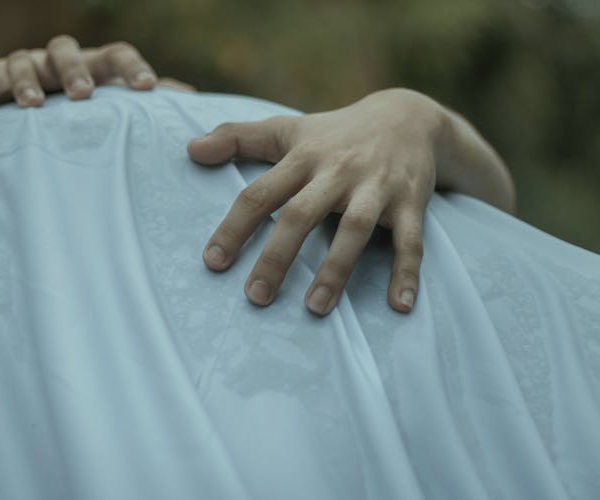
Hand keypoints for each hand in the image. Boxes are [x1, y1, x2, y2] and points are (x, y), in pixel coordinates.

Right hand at [0, 35, 193, 112]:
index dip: (132, 67)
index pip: (116, 54)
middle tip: (84, 95)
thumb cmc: (91, 117)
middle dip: (74, 70)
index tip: (147, 89)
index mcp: (95, 65)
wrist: (41, 120)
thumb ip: (149, 106)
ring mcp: (26, 67)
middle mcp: (60, 60)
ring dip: (26, 81)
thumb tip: (191, 105)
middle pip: (65, 49)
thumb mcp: (119, 111)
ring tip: (34, 106)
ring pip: (22, 62)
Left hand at [187, 88, 446, 315]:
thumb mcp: (286, 129)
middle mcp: (337, 172)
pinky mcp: (411, 201)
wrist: (407, 117)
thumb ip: (237, 138)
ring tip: (315, 308)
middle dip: (277, 257)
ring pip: (354, 230)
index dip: (234, 228)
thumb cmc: (334, 133)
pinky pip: (412, 240)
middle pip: (301, 215)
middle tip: (256, 297)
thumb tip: (189, 149)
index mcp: (303, 157)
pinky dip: (408, 272)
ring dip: (336, 270)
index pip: (260, 194)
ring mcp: (376, 187)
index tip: (212, 262)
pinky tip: (400, 305)